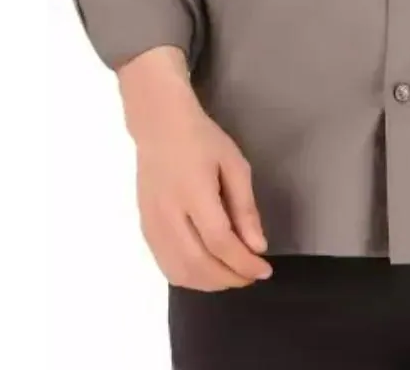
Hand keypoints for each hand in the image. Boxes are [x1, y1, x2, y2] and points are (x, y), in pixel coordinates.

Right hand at [118, 46, 272, 290]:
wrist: (159, 126)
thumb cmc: (202, 139)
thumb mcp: (233, 164)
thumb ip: (245, 207)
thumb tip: (256, 246)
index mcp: (194, 193)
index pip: (220, 242)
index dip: (244, 263)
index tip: (265, 270)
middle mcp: (169, 214)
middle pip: (198, 264)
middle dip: (229, 278)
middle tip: (251, 275)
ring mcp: (153, 224)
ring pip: (179, 272)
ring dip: (209, 283)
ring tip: (232, 274)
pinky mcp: (145, 228)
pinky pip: (165, 265)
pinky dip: (189, 277)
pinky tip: (206, 270)